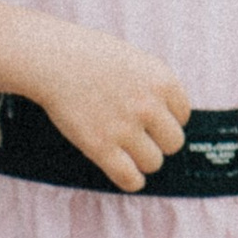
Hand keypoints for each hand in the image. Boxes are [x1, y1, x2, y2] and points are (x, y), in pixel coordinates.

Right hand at [24, 21, 191, 191]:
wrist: (53, 60)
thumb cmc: (91, 56)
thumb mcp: (136, 61)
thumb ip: (155, 87)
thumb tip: (168, 117)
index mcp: (162, 80)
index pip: (183, 116)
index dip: (167, 119)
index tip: (152, 120)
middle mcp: (148, 105)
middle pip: (173, 143)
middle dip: (159, 142)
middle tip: (141, 138)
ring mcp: (125, 128)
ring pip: (153, 163)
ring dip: (142, 160)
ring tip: (128, 152)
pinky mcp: (100, 147)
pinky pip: (129, 178)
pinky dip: (131, 181)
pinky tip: (127, 175)